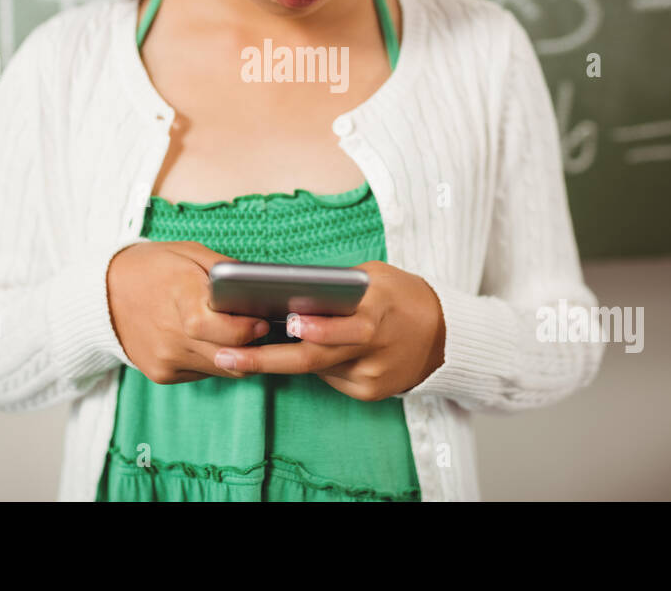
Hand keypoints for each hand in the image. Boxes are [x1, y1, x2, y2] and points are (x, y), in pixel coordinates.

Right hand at [106, 240, 268, 383]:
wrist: (103, 294)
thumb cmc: (153, 267)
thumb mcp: (191, 253)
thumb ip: (225, 271)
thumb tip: (258, 287)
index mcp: (182, 298)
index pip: (225, 330)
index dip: (249, 329)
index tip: (262, 320)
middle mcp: (172, 335)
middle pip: (230, 355)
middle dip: (251, 345)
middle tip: (258, 328)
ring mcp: (165, 359)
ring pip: (221, 368)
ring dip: (236, 355)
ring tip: (237, 333)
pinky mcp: (161, 374)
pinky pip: (202, 373)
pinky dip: (213, 359)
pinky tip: (208, 340)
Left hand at [211, 260, 445, 400]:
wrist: (444, 336)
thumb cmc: (400, 297)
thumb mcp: (376, 278)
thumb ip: (338, 288)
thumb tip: (290, 292)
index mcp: (377, 311)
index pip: (343, 325)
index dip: (315, 328)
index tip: (287, 322)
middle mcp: (372, 347)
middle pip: (313, 358)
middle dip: (264, 360)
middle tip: (226, 357)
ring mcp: (370, 375)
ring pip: (316, 368)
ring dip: (281, 358)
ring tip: (237, 354)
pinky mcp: (369, 393)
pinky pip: (330, 377)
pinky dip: (313, 364)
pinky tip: (294, 351)